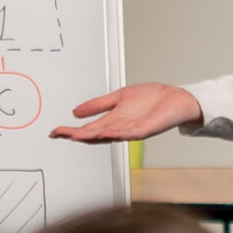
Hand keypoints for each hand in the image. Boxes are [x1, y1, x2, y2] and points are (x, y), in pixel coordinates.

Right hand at [51, 82, 202, 142]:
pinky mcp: (144, 130)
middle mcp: (119, 128)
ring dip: (91, 136)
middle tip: (60, 134)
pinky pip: (127, 133)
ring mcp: (131, 130)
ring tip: (76, 135)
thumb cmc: (152, 98)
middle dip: (76, 134)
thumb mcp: (119, 97)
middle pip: (93, 134)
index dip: (71, 129)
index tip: (56, 131)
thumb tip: (76, 111)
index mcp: (112, 120)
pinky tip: (104, 132)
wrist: (176, 99)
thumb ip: (98, 104)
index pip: (87, 128)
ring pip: (107, 136)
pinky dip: (115, 133)